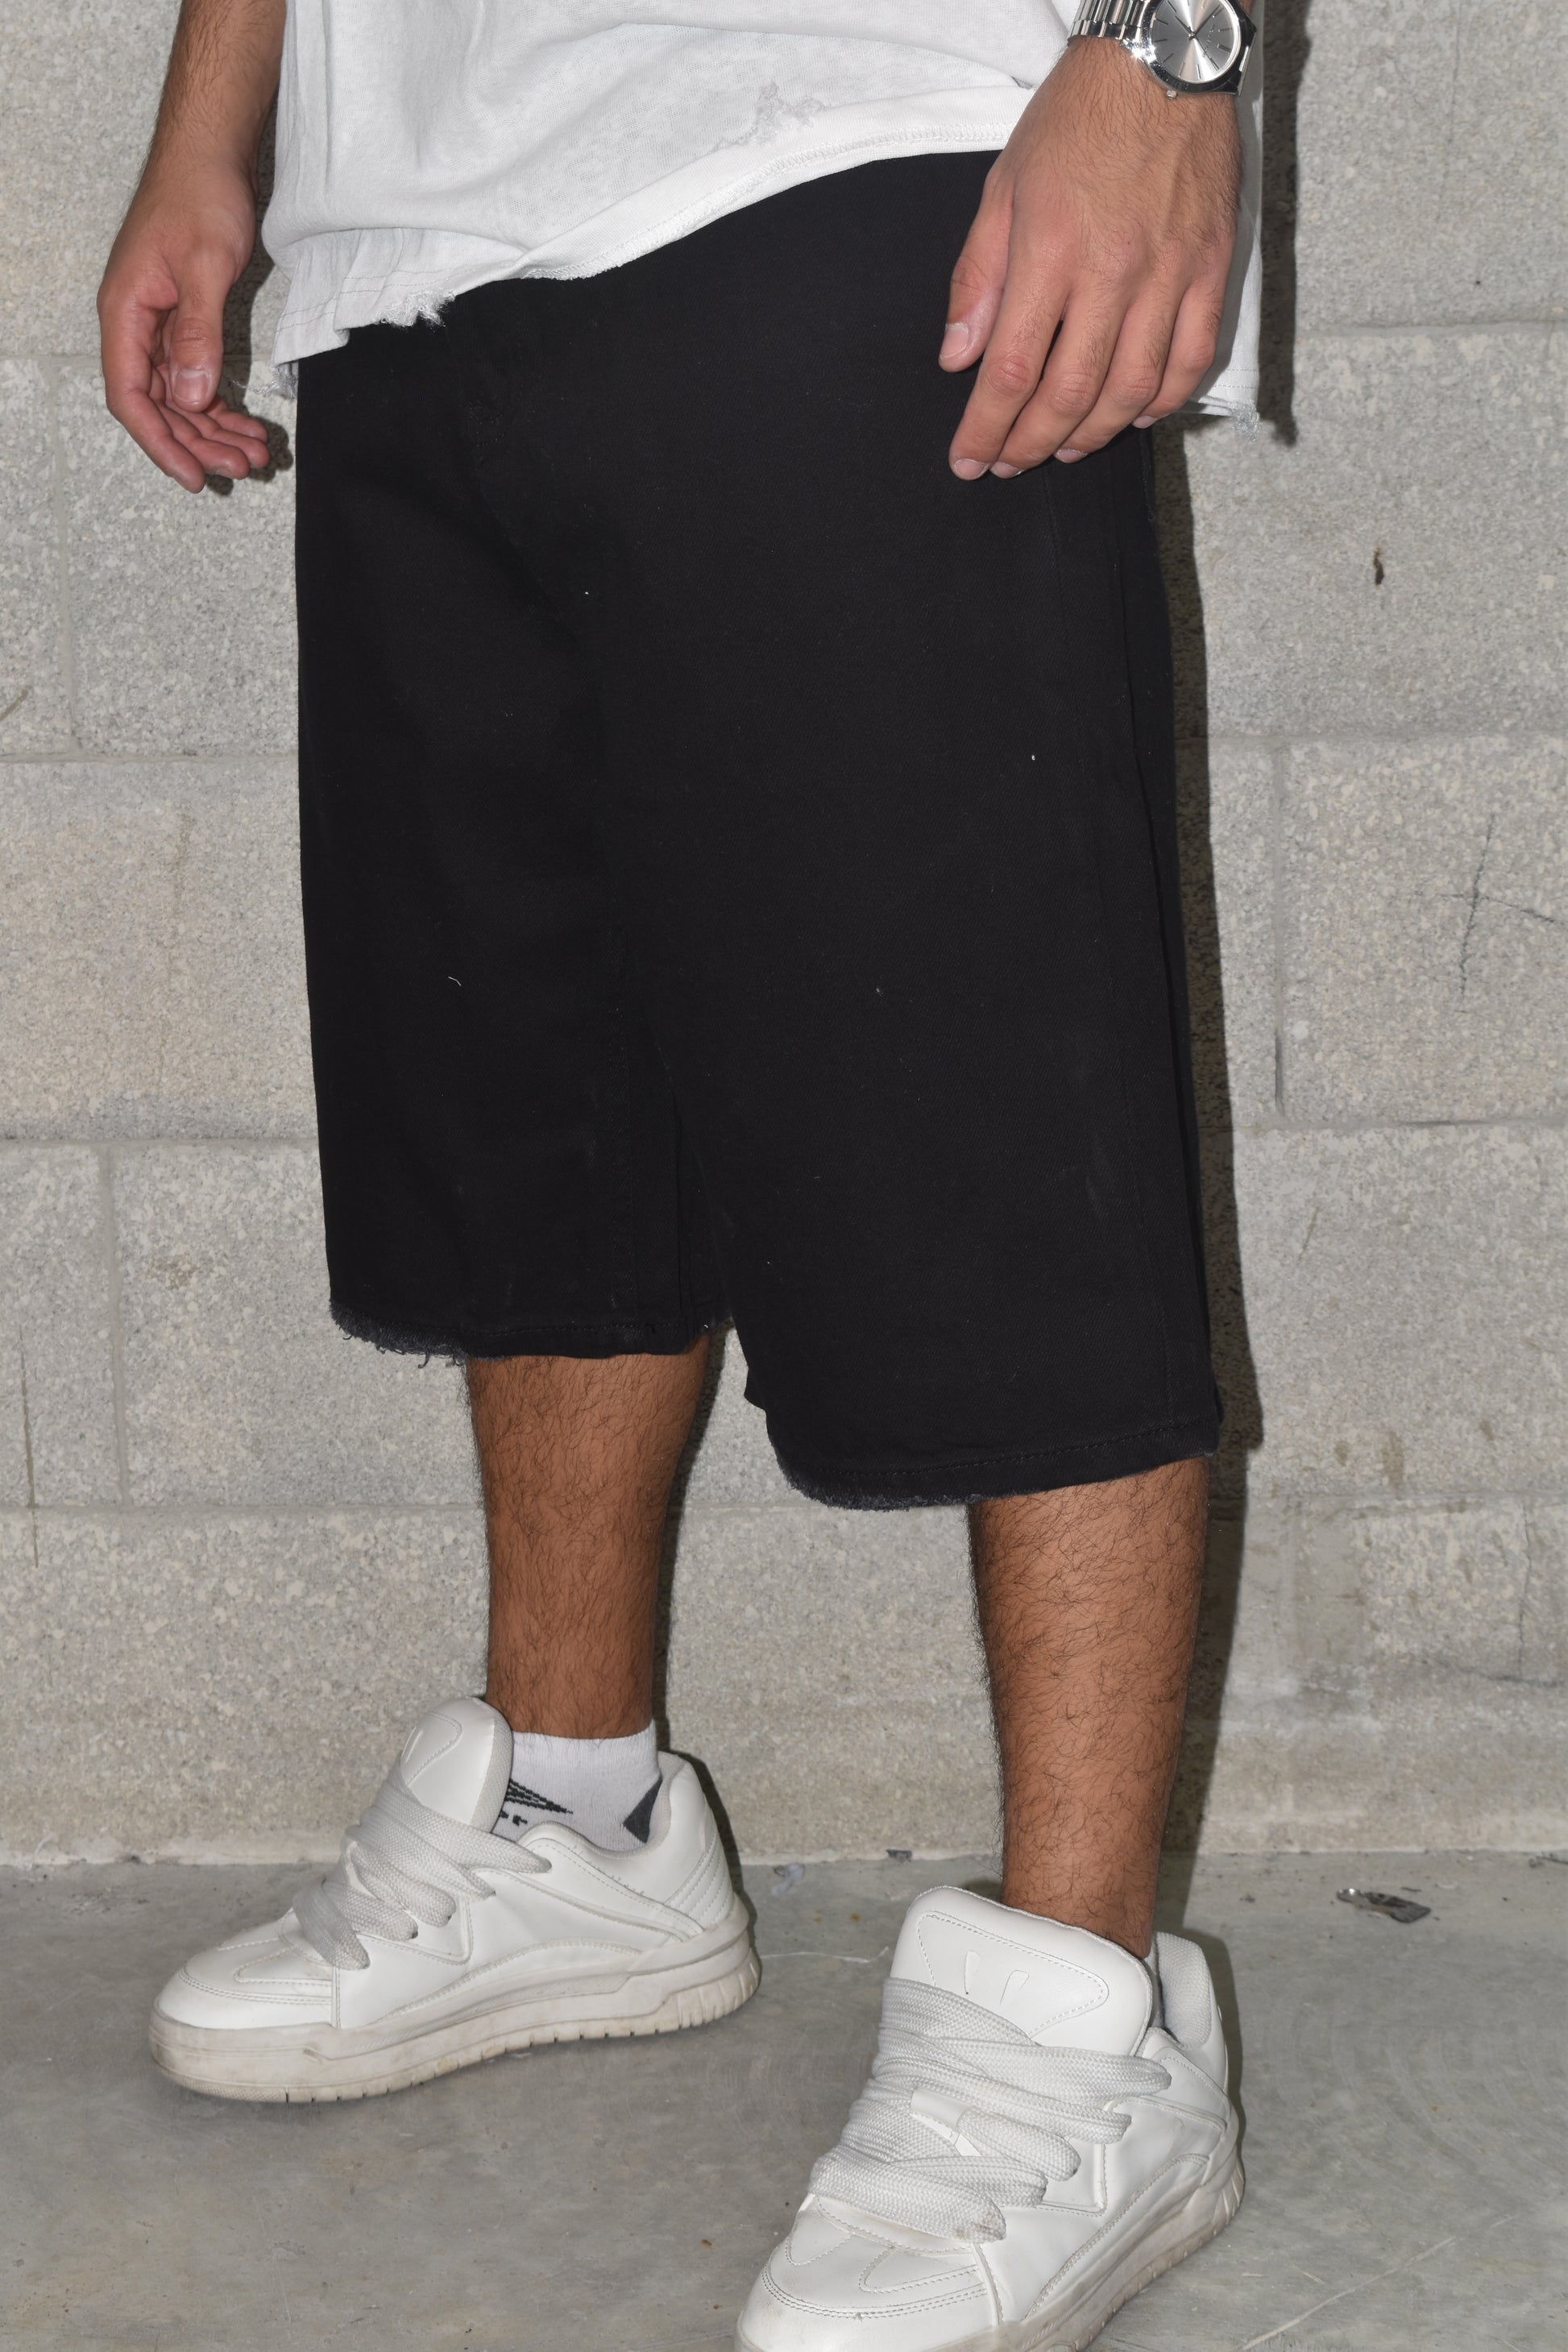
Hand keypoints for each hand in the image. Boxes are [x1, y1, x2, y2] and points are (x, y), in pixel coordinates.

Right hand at [98, 161, 272, 491]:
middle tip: (243, 466)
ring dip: (214, 429)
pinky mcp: (183, 320)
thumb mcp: (204, 266)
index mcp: (125, 312)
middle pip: (158, 405)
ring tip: (255, 453)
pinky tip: (247, 423)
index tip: (193, 475)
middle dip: (199, 442)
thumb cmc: (199, 195)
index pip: (130, 396)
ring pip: (180, 396)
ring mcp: (159, 324)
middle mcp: (135, 324)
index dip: (160, 443)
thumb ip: (197, 334)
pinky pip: (195, 375)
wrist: (210, 153)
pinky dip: (220, 403)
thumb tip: (191, 395)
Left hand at [940, 41, 1240, 476]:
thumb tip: (959, 358)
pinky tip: (1131, 415)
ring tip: (1062, 449)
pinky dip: (1161, 402)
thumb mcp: (1003, 186)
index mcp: (1051, 250)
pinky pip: (1191, 359)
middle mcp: (1113, 271)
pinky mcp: (1210, 268)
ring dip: (1091, 435)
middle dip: (1031, 445)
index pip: (1012, 369)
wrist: (1160, 60)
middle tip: (1008, 463)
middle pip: (1070, 393)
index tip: (968, 458)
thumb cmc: (1077, 119)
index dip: (987, 427)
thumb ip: (979, 277)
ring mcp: (1168, 273)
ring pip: (1131, 390)